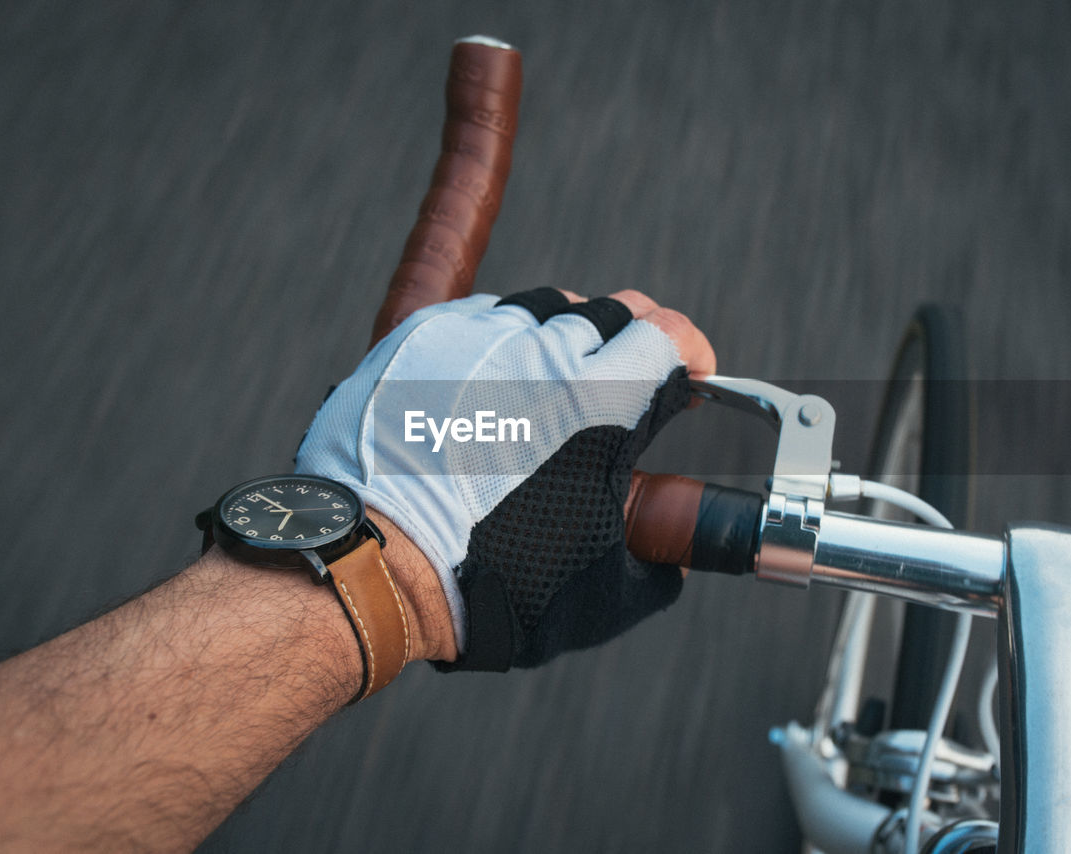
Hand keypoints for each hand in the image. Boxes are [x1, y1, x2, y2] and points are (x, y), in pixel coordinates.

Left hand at [296, 289, 714, 669]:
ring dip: (569, 333)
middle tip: (631, 373)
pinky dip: (506, 337)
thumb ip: (657, 557)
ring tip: (561, 375)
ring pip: (547, 305)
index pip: (668, 333)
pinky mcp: (425, 337)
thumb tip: (672, 555)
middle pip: (614, 309)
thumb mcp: (603, 588)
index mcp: (600, 403)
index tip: (692, 371)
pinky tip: (500, 374)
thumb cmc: (491, 586)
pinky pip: (484, 315)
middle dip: (637, 338)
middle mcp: (543, 354)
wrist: (379, 569)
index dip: (692, 350)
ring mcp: (479, 338)